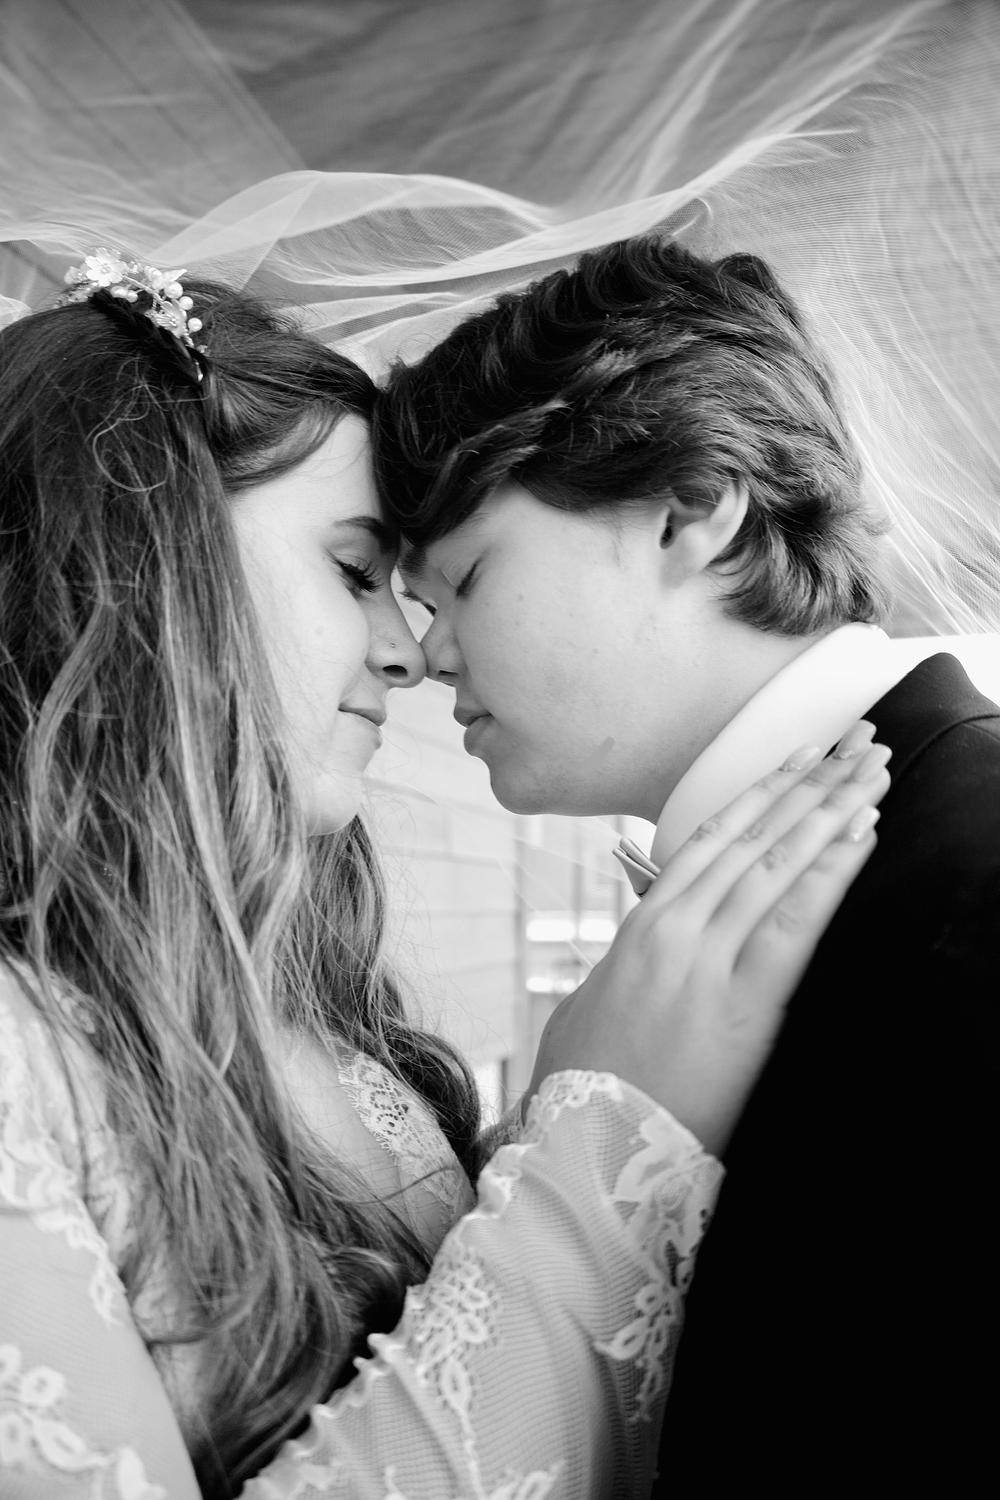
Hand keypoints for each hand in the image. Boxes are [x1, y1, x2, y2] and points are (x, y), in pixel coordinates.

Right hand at [524, 722, 889, 1155]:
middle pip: (754, 839)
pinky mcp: (744, 1009)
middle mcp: (677, 932)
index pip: (711, 839)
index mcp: (642, 928)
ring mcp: (710, 965)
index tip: (800, 755)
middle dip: (810, 784)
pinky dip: (830, 876)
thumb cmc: (584, 1083)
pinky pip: (795, 927)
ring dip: (830, 812)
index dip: (760, 792)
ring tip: (871, 771)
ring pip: (778, 867)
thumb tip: (644, 929)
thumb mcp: (592, 1002)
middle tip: (856, 741)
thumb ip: (626, 956)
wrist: (586, 1148)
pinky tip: (860, 838)